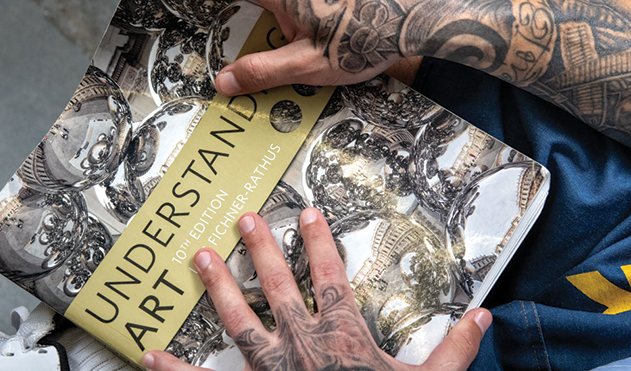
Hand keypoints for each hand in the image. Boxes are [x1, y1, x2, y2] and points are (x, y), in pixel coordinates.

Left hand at [142, 207, 491, 370]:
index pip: (330, 276)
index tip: (307, 212)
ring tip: (199, 259)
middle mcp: (300, 344)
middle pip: (277, 286)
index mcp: (342, 335)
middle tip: (242, 220)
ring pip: (238, 320)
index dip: (320, 241)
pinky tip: (149, 356)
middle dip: (260, 250)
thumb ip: (456, 348)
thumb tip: (483, 317)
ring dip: (218, 287)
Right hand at [215, 0, 417, 94]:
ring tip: (283, 45)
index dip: (216, 17)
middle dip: (249, 26)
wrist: (412, 19)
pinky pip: (293, 12)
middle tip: (245, 65)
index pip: (236, 5)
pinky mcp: (320, 1)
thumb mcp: (308, 65)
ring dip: (275, 34)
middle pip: (257, 10)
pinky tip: (305, 39)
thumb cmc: (365, 38)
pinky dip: (289, 27)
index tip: (198, 23)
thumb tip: (227, 82)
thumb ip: (263, 72)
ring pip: (277, 12)